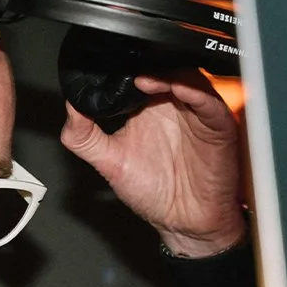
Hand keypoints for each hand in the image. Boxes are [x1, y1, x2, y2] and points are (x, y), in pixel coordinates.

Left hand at [60, 69, 247, 256]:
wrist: (184, 223)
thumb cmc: (154, 193)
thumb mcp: (109, 162)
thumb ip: (84, 137)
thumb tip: (69, 108)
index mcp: (149, 108)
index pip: (139, 72)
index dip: (125, 65)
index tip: (107, 63)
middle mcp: (174, 105)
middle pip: (164, 68)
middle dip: (146, 63)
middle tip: (127, 67)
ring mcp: (196, 114)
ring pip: (188, 78)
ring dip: (168, 74)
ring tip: (145, 79)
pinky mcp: (217, 127)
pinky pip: (209, 103)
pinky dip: (194, 92)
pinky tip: (177, 89)